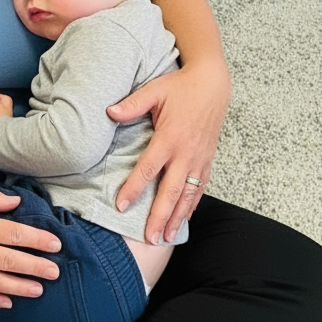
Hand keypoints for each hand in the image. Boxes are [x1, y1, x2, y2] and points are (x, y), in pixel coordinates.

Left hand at [107, 61, 229, 243]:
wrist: (212, 84)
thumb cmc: (181, 87)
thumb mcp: (154, 91)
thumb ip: (132, 105)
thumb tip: (109, 112)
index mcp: (170, 138)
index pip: (148, 169)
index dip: (134, 189)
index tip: (121, 205)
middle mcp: (186, 153)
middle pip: (171, 191)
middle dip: (159, 216)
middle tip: (149, 238)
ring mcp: (199, 159)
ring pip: (188, 195)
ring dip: (177, 218)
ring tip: (166, 236)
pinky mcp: (208, 160)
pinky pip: (201, 188)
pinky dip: (193, 205)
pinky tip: (185, 218)